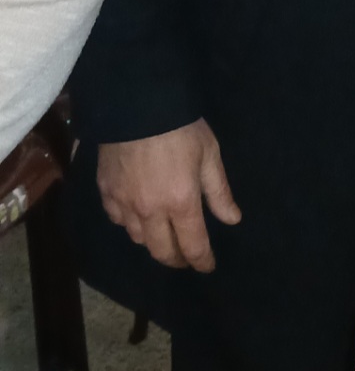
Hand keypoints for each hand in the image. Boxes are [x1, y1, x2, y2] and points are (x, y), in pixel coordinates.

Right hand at [97, 118, 240, 270]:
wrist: (138, 104)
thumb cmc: (181, 128)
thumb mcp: (209, 155)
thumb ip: (219, 191)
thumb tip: (232, 220)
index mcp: (181, 202)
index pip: (193, 245)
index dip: (202, 260)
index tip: (207, 266)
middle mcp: (150, 211)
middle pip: (162, 251)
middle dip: (177, 259)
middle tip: (186, 257)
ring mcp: (124, 203)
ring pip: (138, 239)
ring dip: (153, 242)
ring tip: (163, 236)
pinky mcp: (106, 192)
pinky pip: (118, 220)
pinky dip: (129, 223)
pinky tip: (137, 216)